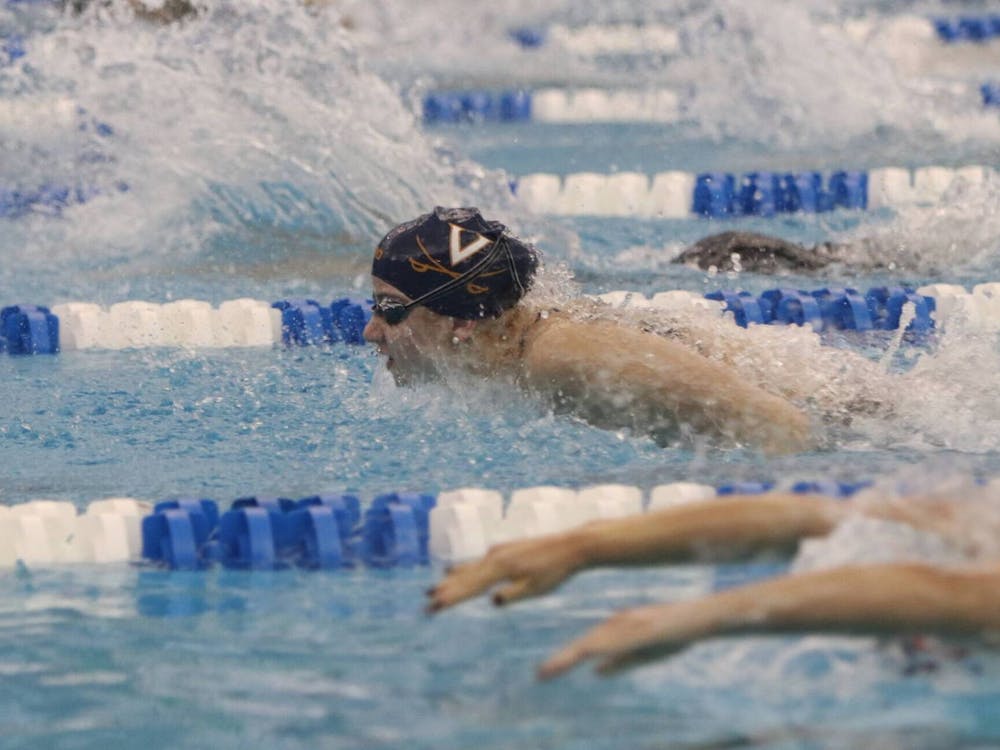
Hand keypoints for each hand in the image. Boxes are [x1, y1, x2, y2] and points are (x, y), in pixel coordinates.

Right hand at [426, 530, 588, 612]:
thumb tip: (492, 601)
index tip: (434, 607)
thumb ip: (513, 595)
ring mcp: (499, 551)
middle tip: (426, 603)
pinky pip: (478, 562)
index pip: (471, 586)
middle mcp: (495, 556)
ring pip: (470, 568)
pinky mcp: (505, 550)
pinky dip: (464, 570)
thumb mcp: (536, 588)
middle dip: (446, 590)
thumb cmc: (555, 570)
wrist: (571, 545)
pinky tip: (457, 571)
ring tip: (434, 589)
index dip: (452, 598)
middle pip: (465, 576)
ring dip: (452, 580)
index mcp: (501, 566)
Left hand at [538, 598, 722, 679]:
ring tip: (553, 670)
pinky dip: (602, 650)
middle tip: (541, 676)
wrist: (699, 618)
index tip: (544, 674)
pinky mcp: (642, 630)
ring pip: (596, 643)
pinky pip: (620, 642)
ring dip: (575, 656)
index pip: (585, 647)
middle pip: (585, 645)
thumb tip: (595, 673)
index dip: (564, 660)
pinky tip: (590, 657)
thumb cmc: (672, 634)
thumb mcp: (642, 652)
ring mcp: (629, 626)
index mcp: (615, 631)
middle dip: (562, 661)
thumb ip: (619, 663)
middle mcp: (617, 625)